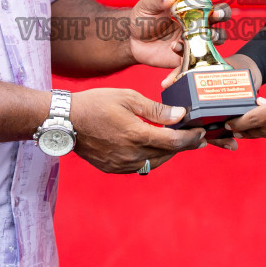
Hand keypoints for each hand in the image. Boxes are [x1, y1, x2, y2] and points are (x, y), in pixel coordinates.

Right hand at [71, 88, 205, 173]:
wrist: (65, 121)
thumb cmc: (95, 104)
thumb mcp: (128, 97)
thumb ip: (155, 110)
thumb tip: (179, 115)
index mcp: (136, 135)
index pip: (173, 141)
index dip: (191, 138)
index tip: (201, 132)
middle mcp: (131, 154)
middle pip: (167, 154)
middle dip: (183, 146)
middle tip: (195, 138)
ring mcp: (121, 164)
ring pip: (154, 162)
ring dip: (167, 153)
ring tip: (177, 143)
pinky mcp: (113, 168)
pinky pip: (139, 166)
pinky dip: (150, 158)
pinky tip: (152, 148)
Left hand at [128, 0, 231, 71]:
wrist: (135, 42)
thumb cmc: (143, 19)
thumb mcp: (146, 6)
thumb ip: (158, 0)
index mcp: (188, 2)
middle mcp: (198, 19)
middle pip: (219, 14)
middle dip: (222, 13)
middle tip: (216, 14)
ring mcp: (197, 37)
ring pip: (217, 36)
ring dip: (216, 35)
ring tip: (208, 36)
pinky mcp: (191, 54)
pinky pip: (198, 55)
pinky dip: (192, 53)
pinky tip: (175, 48)